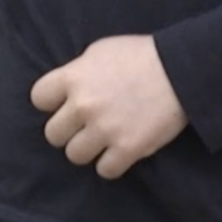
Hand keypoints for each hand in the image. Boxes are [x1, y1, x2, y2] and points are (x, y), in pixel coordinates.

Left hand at [29, 35, 187, 179]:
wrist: (182, 70)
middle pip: (53, 134)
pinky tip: (120, 151)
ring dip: (88, 149)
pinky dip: (112, 164)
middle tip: (86, 125)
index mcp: (74, 77)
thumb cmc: (141, 55)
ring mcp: (104, 129)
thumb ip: (79, 71)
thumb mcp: (100, 51)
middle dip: (68, 130)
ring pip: (74, 156)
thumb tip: (67, 89)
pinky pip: (104, 171)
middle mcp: (84, 105)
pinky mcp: (127, 149)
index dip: (51, 103)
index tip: (65, 104)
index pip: (38, 98)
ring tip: (104, 140)